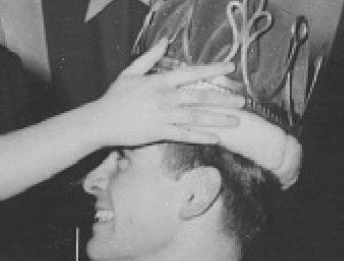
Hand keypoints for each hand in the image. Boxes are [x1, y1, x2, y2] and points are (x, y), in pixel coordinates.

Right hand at [89, 38, 245, 147]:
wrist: (101, 120)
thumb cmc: (114, 97)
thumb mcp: (131, 72)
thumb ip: (150, 57)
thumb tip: (165, 41)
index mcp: (160, 81)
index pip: (191, 73)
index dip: (212, 70)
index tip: (230, 69)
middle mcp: (165, 98)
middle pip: (200, 96)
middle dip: (223, 99)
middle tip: (242, 101)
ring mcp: (163, 116)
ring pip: (196, 116)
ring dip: (218, 118)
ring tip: (236, 120)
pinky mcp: (158, 132)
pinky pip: (184, 134)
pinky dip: (201, 136)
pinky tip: (216, 138)